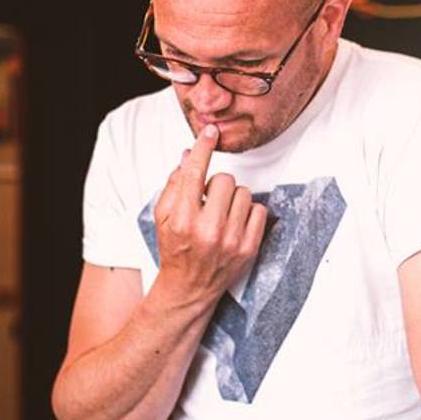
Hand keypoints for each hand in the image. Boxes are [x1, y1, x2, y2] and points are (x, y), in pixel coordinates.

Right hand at [152, 124, 266, 306]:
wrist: (188, 288)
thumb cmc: (174, 248)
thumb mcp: (162, 217)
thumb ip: (173, 185)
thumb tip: (188, 155)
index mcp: (182, 219)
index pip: (194, 173)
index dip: (203, 148)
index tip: (211, 131)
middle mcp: (207, 229)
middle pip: (224, 179)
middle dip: (216, 186)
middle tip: (208, 201)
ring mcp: (231, 240)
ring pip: (243, 193)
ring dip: (233, 199)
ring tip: (221, 214)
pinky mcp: (249, 248)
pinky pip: (259, 210)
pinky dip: (248, 213)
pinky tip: (235, 224)